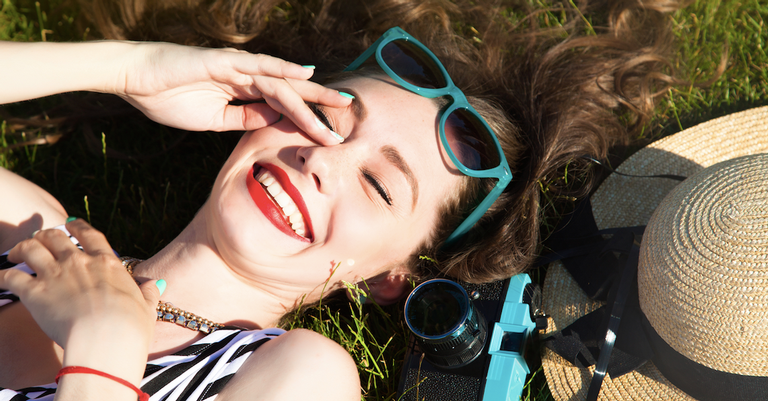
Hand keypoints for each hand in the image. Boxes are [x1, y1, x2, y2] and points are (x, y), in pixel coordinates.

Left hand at [0, 220, 159, 365]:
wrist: (107, 340)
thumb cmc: (130, 327)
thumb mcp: (147, 307)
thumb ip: (148, 293)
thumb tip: (155, 285)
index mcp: (107, 263)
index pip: (90, 235)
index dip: (78, 226)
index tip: (70, 224)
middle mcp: (79, 263)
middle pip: (55, 236)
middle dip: (45, 235)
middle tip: (39, 239)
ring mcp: (56, 275)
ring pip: (31, 248)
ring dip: (21, 249)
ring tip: (16, 254)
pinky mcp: (35, 294)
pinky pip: (11, 277)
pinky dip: (3, 276)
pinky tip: (0, 279)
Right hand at [118, 42, 350, 144]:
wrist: (135, 81)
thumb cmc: (169, 99)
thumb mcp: (215, 120)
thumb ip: (244, 119)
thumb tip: (273, 120)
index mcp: (244, 92)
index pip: (283, 105)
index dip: (307, 117)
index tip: (330, 133)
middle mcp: (246, 76)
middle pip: (291, 91)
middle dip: (320, 104)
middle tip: (349, 114)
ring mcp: (237, 67)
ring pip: (282, 81)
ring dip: (310, 95)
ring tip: (337, 105)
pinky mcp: (224, 61)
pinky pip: (259, 65)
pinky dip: (283, 69)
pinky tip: (305, 74)